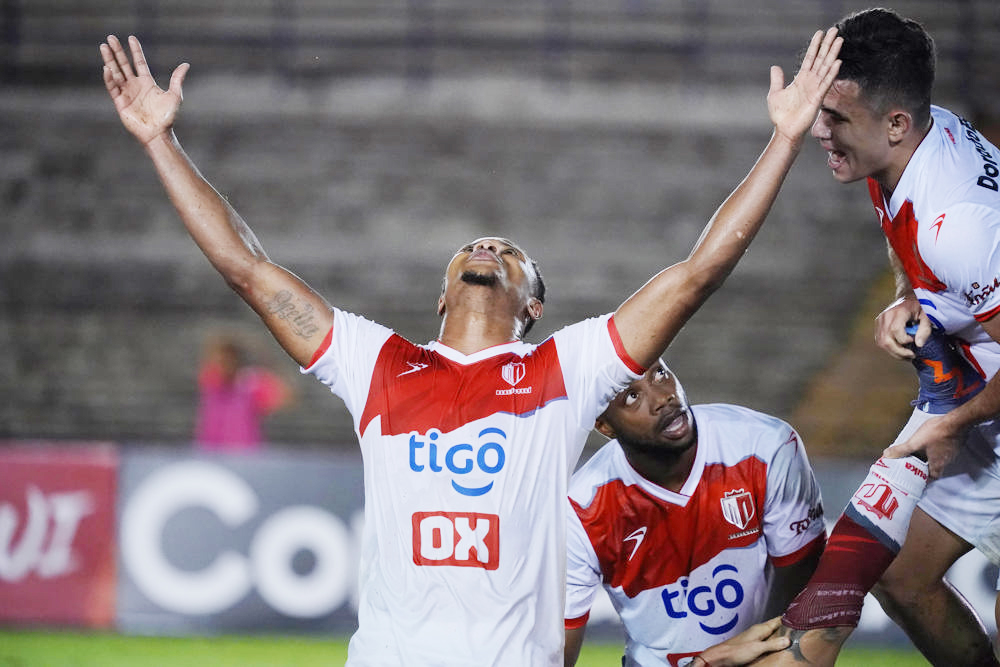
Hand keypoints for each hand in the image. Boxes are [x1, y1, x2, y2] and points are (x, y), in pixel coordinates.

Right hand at [100, 35, 188, 145]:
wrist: (158, 133)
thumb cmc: (167, 117)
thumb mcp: (175, 95)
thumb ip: (177, 79)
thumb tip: (186, 64)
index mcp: (147, 82)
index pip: (139, 62)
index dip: (135, 50)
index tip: (131, 38)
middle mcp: (135, 85)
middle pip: (124, 64)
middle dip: (118, 51)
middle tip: (111, 37)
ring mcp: (127, 93)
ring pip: (116, 73)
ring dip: (109, 60)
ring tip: (103, 46)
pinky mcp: (120, 102)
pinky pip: (113, 87)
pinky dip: (109, 78)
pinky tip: (107, 67)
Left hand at [696, 617, 790, 666]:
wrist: (721, 657)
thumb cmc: (735, 651)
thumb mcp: (757, 648)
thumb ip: (772, 644)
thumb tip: (787, 640)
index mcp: (760, 629)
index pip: (777, 620)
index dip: (788, 619)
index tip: (799, 618)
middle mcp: (758, 631)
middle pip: (775, 627)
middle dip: (786, 628)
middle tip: (798, 630)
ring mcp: (754, 638)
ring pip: (771, 634)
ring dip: (779, 636)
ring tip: (790, 638)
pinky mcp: (752, 645)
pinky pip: (766, 641)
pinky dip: (773, 643)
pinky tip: (776, 648)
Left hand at [767, 27, 841, 144]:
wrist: (785, 130)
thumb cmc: (781, 115)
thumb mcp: (775, 93)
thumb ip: (777, 80)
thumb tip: (775, 67)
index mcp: (801, 79)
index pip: (810, 58)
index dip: (815, 46)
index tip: (820, 33)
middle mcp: (810, 82)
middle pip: (821, 59)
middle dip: (828, 45)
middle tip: (835, 30)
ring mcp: (815, 89)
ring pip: (825, 67)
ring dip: (832, 54)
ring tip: (839, 40)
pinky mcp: (818, 98)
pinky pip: (826, 83)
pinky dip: (831, 73)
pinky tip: (837, 62)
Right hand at [875, 296, 929, 359]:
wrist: (908, 296)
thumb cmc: (919, 306)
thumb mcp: (927, 316)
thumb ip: (925, 329)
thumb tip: (919, 345)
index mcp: (898, 312)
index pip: (895, 330)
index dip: (904, 340)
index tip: (914, 341)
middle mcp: (886, 316)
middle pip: (886, 340)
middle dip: (899, 352)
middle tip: (911, 355)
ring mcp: (880, 321)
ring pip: (881, 343)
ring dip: (894, 352)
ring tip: (905, 354)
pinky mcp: (878, 325)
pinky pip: (880, 341)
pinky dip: (889, 348)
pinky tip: (899, 349)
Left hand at [882, 414, 962, 478]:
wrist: (956, 422)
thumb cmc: (936, 434)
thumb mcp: (915, 442)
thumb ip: (902, 450)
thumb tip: (887, 455)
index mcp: (938, 463)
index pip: (933, 477)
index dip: (926, 479)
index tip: (918, 478)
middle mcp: (947, 460)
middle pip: (936, 467)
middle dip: (926, 467)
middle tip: (917, 465)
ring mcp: (953, 451)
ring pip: (941, 458)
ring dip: (931, 457)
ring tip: (921, 454)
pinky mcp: (955, 442)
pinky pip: (945, 449)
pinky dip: (937, 448)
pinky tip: (931, 443)